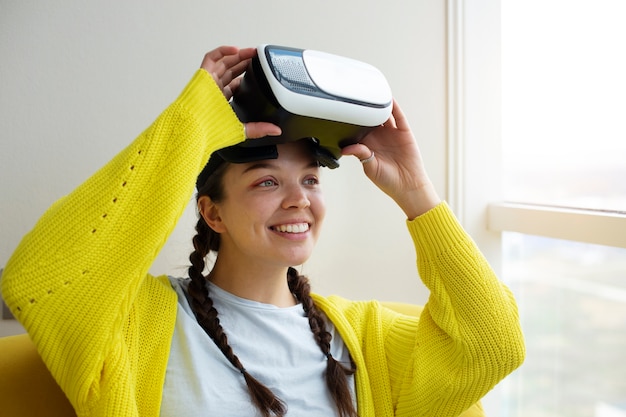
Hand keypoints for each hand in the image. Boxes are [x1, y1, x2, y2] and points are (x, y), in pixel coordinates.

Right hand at [200, 46, 280, 138]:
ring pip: (224, 63)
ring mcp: (208, 81)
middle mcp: (215, 90)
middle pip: (231, 71)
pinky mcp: (203, 74)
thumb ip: (258, 129)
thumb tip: (276, 130)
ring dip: (238, 55)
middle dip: (245, 63)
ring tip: (252, 52)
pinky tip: (235, 50)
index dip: (247, 77)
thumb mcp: (240, 129)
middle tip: (258, 58)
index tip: (260, 73)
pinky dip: (222, 51)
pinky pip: (211, 58)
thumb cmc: (210, 131)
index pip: (235, 85)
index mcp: (221, 102)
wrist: (193, 129)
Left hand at [341, 99, 440, 218]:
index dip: (351, 120)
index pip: (357, 128)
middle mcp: (379, 137)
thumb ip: (360, 154)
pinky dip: (394, 107)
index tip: (343, 110)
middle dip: (363, 108)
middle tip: (355, 96)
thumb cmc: (388, 180)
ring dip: (378, 104)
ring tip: (371, 92)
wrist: (408, 185)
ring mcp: (391, 133)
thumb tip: (346, 148)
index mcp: (367, 145)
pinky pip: (398, 116)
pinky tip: (389, 98)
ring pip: (383, 114)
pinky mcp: (403, 132)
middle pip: (369, 118)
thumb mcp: (370, 167)